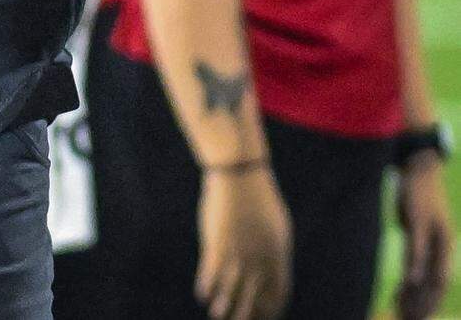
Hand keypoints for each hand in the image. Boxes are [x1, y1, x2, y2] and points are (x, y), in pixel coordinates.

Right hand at [196, 167, 292, 319]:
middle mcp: (258, 260)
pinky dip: (205, 286)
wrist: (239, 174)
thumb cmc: (259, 197)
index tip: (262, 316)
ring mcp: (237, 253)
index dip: (269, 311)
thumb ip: (273, 251)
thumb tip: (271, 269)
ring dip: (222, 307)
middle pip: (252, 300)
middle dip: (244, 316)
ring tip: (217, 314)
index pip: (277, 295)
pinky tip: (202, 292)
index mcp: (277, 255)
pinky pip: (210, 273)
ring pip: (228, 292)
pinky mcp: (216, 243)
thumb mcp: (275, 226)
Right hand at [395, 157, 454, 319]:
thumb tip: (412, 265)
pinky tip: (410, 281)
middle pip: (437, 283)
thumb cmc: (418, 196)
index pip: (440, 283)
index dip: (430, 303)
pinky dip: (415, 267)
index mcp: (444, 246)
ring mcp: (431, 233)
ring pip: (428, 271)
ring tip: (407, 312)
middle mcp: (443, 243)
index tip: (416, 317)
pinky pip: (418, 250)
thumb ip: (418, 247)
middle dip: (424, 305)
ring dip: (418, 294)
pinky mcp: (418, 221)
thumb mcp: (419, 225)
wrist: (421, 166)